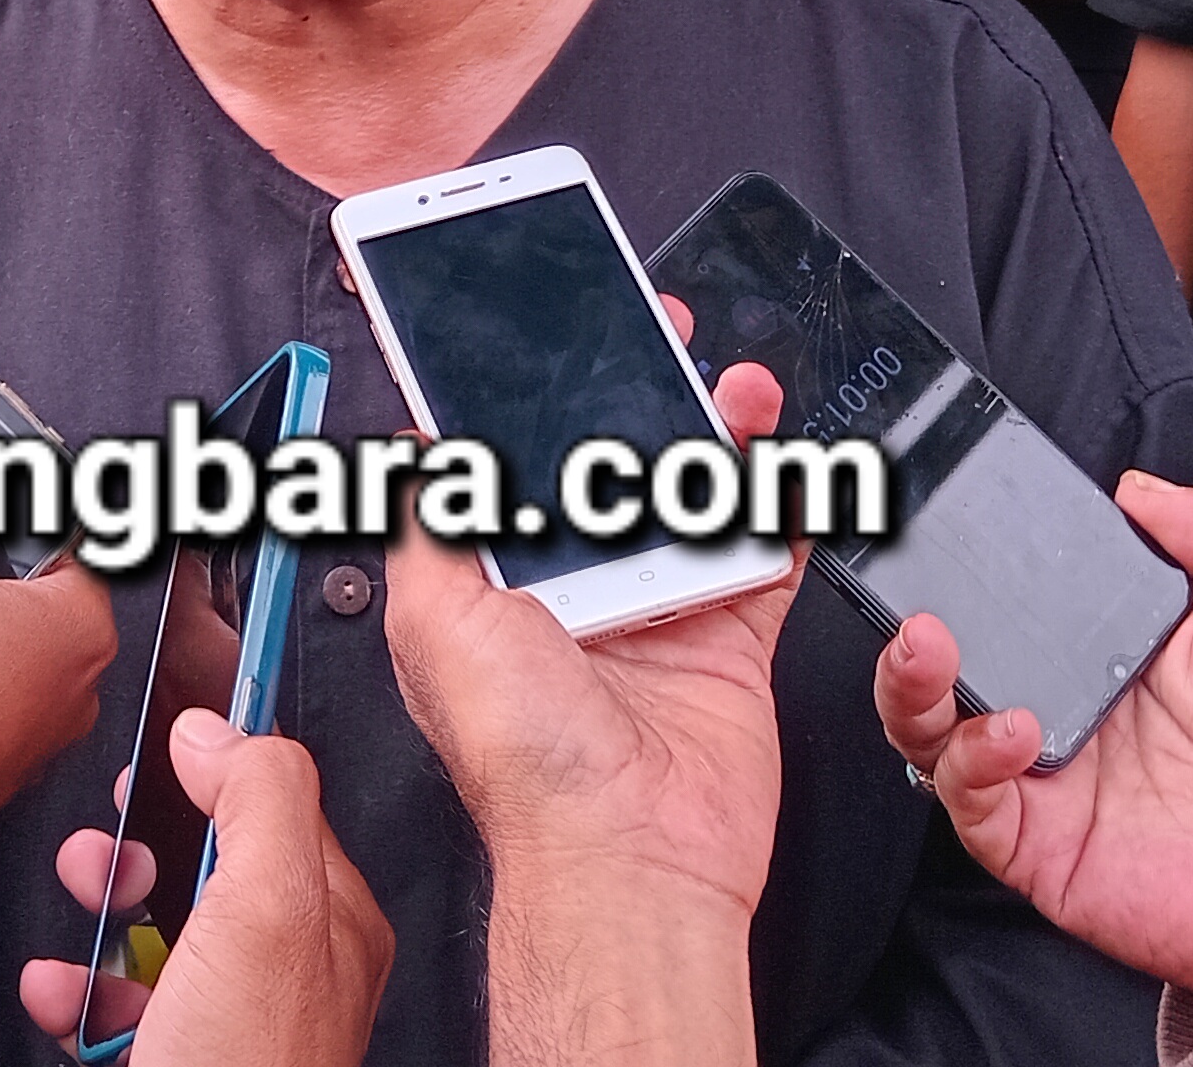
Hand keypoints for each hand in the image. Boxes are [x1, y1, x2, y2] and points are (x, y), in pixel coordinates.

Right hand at [15, 711, 391, 1064]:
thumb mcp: (266, 911)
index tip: (176, 716)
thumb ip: (258, 800)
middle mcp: (286, 969)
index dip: (222, 752)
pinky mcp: (176, 1063)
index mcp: (327, 919)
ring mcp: (229, 1024)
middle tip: (110, 838)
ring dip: (101, 906)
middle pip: (210, 859)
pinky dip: (77, 988)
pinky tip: (59, 989)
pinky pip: (121, 1005)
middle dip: (144, 839)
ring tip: (80, 901)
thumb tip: (222, 730)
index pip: (281, 795)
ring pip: (158, 929)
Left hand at [382, 357, 799, 904]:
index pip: (517, 464)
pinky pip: (764, 551)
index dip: (536, 396)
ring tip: (735, 389)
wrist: (628, 852)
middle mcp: (578, 591)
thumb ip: (425, 526)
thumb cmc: (525, 762)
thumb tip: (410, 449)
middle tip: (659, 339)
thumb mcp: (434, 622)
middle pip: (614, 463)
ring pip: (695, 492)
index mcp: (500, 583)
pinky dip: (781, 504)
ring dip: (720, 430)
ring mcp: (658, 609)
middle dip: (640, 391)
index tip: (556, 340)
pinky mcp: (729, 637)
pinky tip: (783, 465)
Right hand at [882, 471, 1192, 1001]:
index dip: (967, 574)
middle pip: (949, 673)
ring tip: (929, 647)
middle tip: (912, 601)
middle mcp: (1066, 717)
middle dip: (908, 636)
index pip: (1010, 609)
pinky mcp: (1047, 850)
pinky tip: (1014, 730)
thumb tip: (1136, 486)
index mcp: (1107, 659)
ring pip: (935, 736)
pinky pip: (972, 806)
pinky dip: (971, 761)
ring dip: (911, 690)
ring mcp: (1050, 785)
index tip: (938, 530)